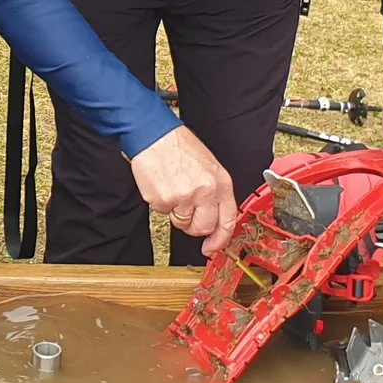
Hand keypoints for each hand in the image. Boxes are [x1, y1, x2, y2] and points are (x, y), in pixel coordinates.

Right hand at [130, 126, 236, 255]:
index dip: (220, 239)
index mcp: (220, 182)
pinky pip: (163, 212)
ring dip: (176, 211)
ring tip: (173, 188)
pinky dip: (160, 202)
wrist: (154, 135)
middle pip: (203, 227)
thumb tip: (214, 218)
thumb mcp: (208, 166)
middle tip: (186, 210)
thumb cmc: (179, 147)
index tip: (212, 247)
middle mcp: (205, 191)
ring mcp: (184, 197)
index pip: (227, 220)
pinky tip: (162, 184)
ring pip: (181, 222)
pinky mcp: (163, 200)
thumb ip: (214, 192)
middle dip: (194, 226)